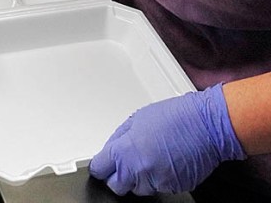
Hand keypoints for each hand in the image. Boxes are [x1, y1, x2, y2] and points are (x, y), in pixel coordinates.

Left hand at [89, 84, 244, 194]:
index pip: (100, 170)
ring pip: (138, 188)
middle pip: (116, 185)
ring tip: (151, 156)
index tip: (102, 165)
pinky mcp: (172, 189)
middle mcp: (138, 171)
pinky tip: (165, 161)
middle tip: (125, 162)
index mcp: (125, 151)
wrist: (206, 126)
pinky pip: (157, 187)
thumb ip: (120, 138)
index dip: (101, 166)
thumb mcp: (137, 118)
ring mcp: (156, 182)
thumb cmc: (175, 117)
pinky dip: (158, 178)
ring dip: (139, 177)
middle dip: (118, 175)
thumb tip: (110, 150)